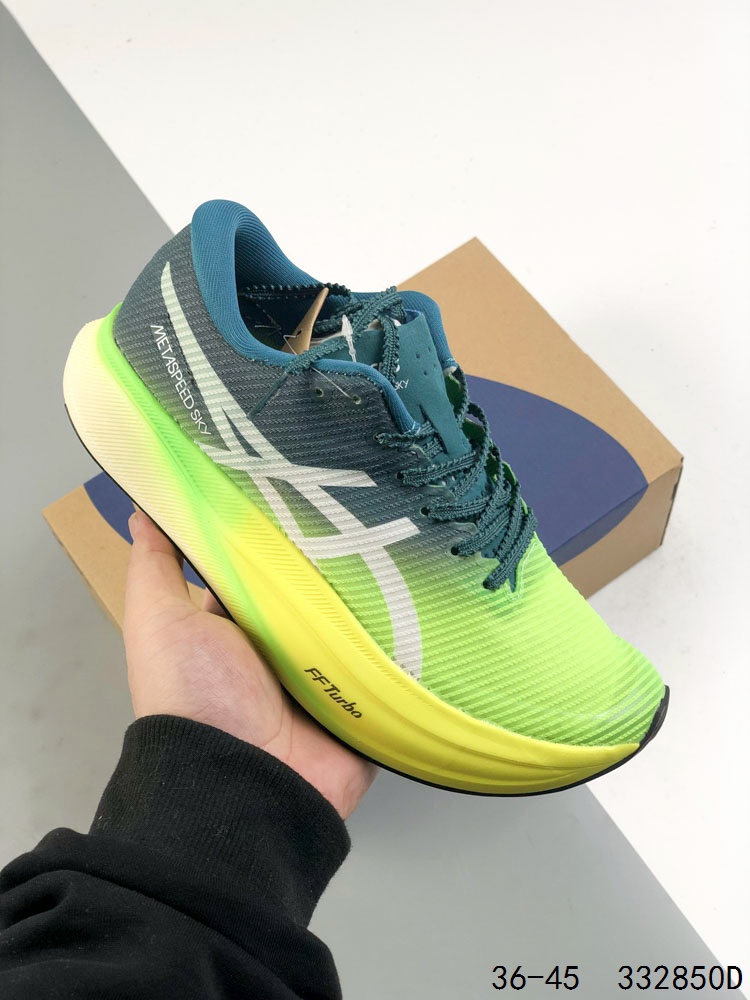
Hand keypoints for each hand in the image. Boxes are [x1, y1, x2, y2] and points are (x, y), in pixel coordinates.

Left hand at [124, 509, 376, 818]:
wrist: (244, 783)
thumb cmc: (194, 699)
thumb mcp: (160, 621)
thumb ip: (156, 567)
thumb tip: (143, 510)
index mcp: (237, 626)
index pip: (263, 566)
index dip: (277, 532)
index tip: (303, 484)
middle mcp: (281, 648)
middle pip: (315, 590)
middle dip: (335, 559)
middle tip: (368, 510)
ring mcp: (325, 676)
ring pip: (356, 621)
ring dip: (373, 597)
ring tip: (405, 545)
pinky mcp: (362, 702)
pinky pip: (390, 663)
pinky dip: (402, 641)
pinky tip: (424, 602)